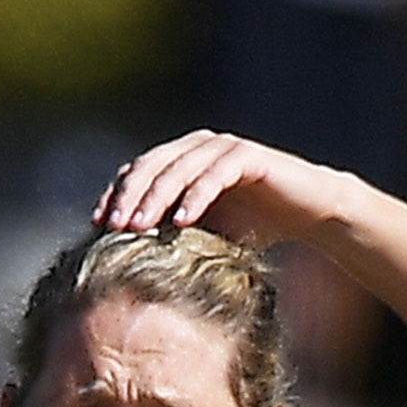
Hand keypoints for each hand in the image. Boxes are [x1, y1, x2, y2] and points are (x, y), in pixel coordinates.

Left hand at [94, 130, 351, 243]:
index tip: (97, 225)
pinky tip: (181, 221)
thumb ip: (170, 233)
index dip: (114, 194)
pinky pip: (214, 174)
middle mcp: (198, 146)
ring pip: (178, 168)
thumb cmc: (255, 224)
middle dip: (128, 195)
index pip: (137, 170)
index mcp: (181, 158)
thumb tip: (124, 261)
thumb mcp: (204, 232)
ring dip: (155, 197)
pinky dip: (195, 196)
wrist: (308, 212)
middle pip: (150, 164)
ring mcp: (222, 147)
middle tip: (112, 226)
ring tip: (138, 227)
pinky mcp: (248, 156)